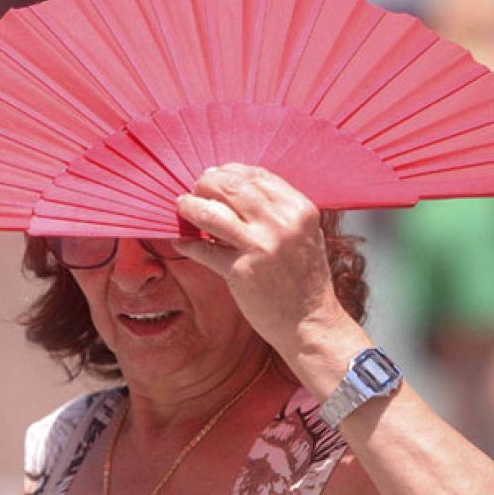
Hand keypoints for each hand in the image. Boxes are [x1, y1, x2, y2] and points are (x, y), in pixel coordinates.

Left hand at [173, 164, 356, 357]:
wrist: (311, 323)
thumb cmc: (304, 279)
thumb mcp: (303, 234)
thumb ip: (278, 210)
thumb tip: (235, 188)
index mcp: (300, 210)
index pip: (257, 175)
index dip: (229, 171)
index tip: (214, 175)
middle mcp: (282, 224)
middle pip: (231, 187)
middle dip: (206, 183)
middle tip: (195, 190)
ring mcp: (261, 247)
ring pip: (212, 213)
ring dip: (191, 206)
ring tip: (183, 207)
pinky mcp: (241, 272)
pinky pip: (204, 250)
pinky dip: (188, 244)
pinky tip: (182, 242)